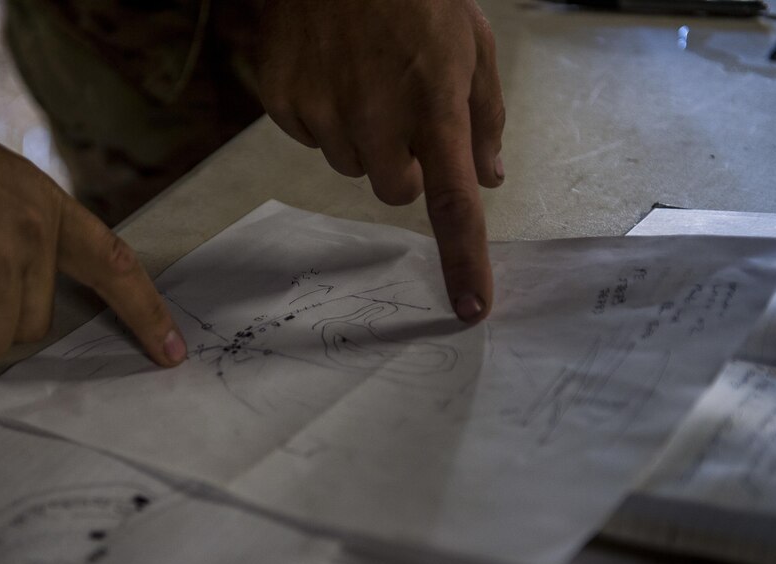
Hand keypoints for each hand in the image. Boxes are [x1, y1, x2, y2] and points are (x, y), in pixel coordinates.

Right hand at [257, 0, 504, 321]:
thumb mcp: (471, 43)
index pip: (453, 204)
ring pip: (350, 164)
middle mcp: (377, 117)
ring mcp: (324, 112)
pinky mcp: (285, 102)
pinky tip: (331, 69)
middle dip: (403, 164)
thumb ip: (485, 117)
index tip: (470, 308)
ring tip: (364, 75)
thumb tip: (491, 177)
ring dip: (362, 137)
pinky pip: (310, 137)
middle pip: (393, 189)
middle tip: (403, 111)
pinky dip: (323, 115)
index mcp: (434, 104)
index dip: (464, 261)